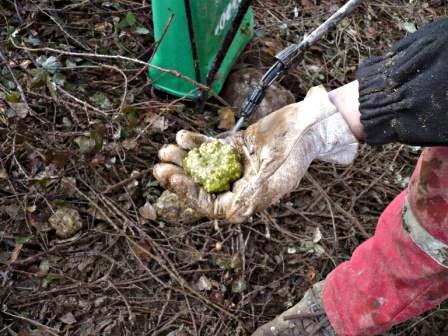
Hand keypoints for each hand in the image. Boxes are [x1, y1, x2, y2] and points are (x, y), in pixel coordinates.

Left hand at [153, 86, 357, 222]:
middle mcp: (239, 185)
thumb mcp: (276, 175)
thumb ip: (253, 195)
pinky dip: (196, 142)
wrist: (309, 124)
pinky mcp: (235, 148)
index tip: (173, 179)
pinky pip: (211, 147)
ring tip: (165, 150)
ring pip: (203, 166)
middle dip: (180, 177)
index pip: (212, 204)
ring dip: (183, 159)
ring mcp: (235, 166)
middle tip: (160, 166)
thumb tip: (230, 215)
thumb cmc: (296, 151)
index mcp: (248, 198)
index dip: (189, 194)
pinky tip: (182, 136)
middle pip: (202, 185)